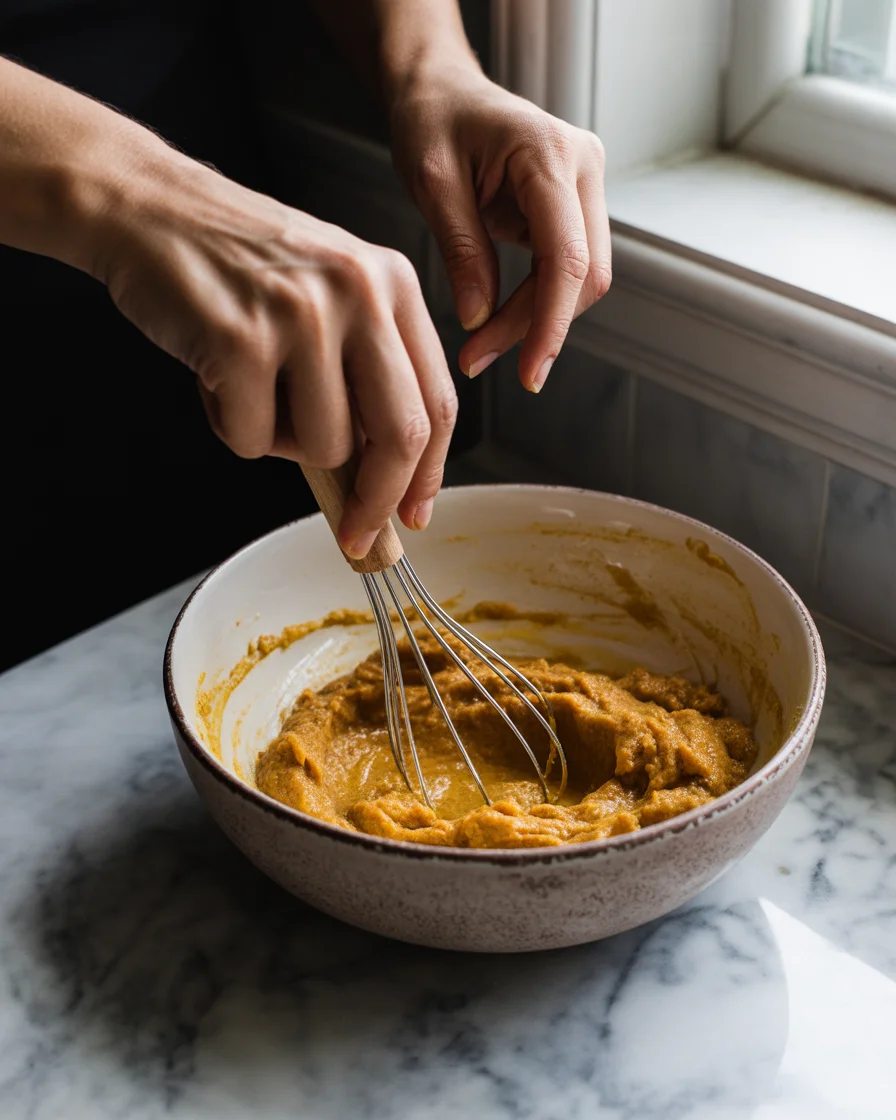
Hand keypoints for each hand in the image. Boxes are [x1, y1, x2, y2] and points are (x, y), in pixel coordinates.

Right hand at [93, 148, 457, 557]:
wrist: (148, 209)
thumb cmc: (239, 264)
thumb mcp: (331, 294)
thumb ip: (367, 371)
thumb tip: (384, 481)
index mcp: (393, 283)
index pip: (438, 401)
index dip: (427, 473)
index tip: (413, 514)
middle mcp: (359, 293)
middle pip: (400, 435)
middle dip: (378, 501)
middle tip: (356, 534)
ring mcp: (301, 316)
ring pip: (324, 446)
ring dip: (283, 443)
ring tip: (251, 388)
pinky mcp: (241, 340)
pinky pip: (254, 440)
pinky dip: (231, 427)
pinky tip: (215, 377)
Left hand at [390, 65, 611, 392]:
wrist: (441, 90)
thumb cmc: (432, 121)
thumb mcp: (431, 181)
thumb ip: (460, 248)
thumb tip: (479, 319)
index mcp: (551, 154)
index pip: (566, 257)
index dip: (550, 324)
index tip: (527, 374)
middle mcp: (583, 168)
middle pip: (582, 275)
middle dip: (536, 328)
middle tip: (477, 361)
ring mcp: (584, 188)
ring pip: (579, 279)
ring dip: (533, 323)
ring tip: (478, 349)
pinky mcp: (573, 208)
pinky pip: (563, 271)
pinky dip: (533, 306)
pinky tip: (495, 326)